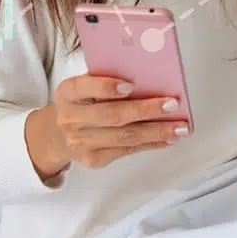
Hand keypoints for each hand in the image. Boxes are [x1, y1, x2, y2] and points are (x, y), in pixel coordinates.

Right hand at [26, 75, 188, 174]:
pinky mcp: (94, 160)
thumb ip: (105, 79)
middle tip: (171, 104)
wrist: (57, 134)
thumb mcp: (83, 86)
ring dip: (156, 131)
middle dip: (145, 110)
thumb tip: (148, 77)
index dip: (107, 87)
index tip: (131, 85)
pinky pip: (128, 151)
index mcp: (68, 93)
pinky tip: (168, 138)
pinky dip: (152, 144)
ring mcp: (81, 143)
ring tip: (180, 126)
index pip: (84, 87)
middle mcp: (71, 119)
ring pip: (124, 137)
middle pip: (112, 115)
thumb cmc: (80, 103)